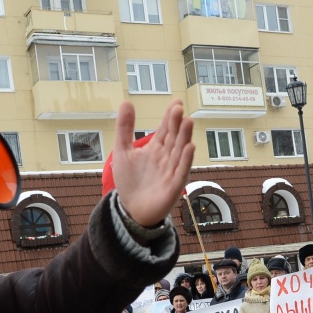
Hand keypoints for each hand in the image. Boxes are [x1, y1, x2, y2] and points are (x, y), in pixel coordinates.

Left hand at [111, 100, 194, 227]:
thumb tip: (126, 102)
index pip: (165, 129)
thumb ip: (125, 128)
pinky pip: (181, 172)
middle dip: (177, 124)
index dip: (170, 116)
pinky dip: (185, 160)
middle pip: (174, 138)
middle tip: (179, 109)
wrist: (132, 210)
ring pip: (180, 152)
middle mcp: (166, 157)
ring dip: (185, 137)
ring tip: (188, 122)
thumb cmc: (129, 181)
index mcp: (156, 148)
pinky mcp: (173, 187)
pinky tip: (189, 148)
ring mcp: (171, 171)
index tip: (176, 102)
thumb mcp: (123, 151)